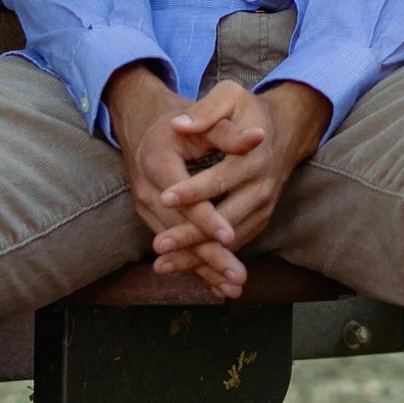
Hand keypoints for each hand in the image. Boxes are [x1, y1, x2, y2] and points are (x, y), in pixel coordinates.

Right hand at [105, 66, 264, 297]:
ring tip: (233, 288)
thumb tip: (257, 139)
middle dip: (208, 255)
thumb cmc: (183, 117)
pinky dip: (195, 266)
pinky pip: (174, 245)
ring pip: (176, 244)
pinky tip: (217, 287)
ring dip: (204, 268)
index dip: (206, 217)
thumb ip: (228, 131)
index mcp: (158, 160)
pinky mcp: (152, 217)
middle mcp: (147, 188)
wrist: (146, 121)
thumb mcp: (205, 115)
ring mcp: (146, 206)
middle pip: (179, 228)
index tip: (229, 235)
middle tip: (237, 276)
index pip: (183, 197)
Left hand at [147, 80, 329, 282]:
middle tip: (159, 246)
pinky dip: (210, 260)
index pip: (220, 179)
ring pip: (230, 239)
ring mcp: (263, 207)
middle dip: (192, 235)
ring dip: (198, 256)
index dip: (193, 191)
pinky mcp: (259, 219)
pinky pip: (235, 244)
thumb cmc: (249, 111)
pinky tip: (182, 267)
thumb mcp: (230, 96)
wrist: (284, 129)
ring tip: (163, 265)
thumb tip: (178, 124)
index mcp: (254, 157)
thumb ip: (206, 110)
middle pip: (226, 219)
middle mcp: (262, 187)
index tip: (164, 199)